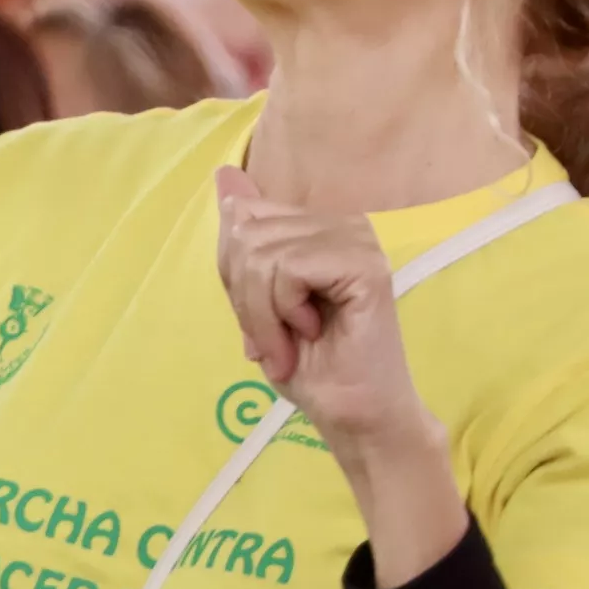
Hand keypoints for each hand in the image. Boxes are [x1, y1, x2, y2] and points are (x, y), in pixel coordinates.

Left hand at [213, 169, 429, 455]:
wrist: (352, 414)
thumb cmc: (310, 365)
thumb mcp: (257, 300)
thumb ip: (244, 241)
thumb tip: (225, 173)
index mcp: (318, 226)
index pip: (241, 218)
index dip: (236, 277)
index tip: (263, 319)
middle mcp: (342, 222)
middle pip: (245, 233)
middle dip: (246, 300)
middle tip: (275, 340)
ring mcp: (357, 239)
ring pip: (262, 253)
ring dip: (263, 315)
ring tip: (291, 342)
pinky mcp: (363, 263)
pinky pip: (288, 268)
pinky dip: (282, 312)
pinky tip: (312, 331)